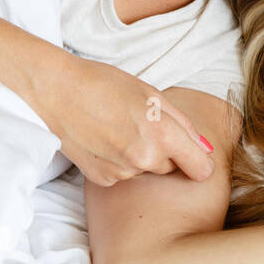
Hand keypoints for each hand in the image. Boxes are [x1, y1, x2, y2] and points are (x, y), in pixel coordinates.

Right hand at [31, 50, 214, 186]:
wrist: (56, 92)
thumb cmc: (105, 84)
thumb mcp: (152, 94)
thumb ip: (183, 125)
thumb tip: (206, 150)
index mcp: (163, 135)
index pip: (201, 168)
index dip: (200, 164)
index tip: (196, 159)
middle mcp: (144, 159)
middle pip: (171, 167)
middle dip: (165, 153)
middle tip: (142, 127)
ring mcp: (122, 172)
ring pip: (146, 171)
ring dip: (140, 157)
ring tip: (118, 130)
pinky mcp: (102, 179)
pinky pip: (123, 175)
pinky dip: (119, 163)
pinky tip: (104, 142)